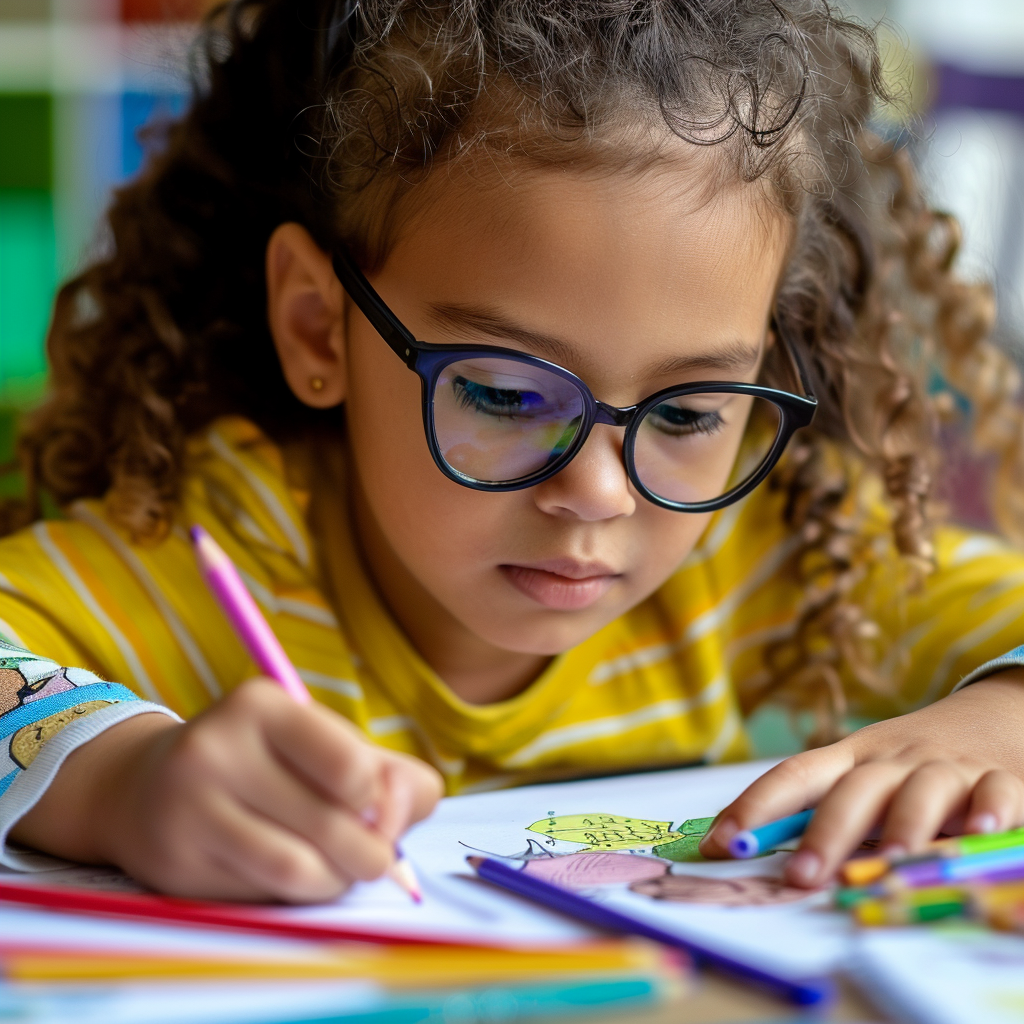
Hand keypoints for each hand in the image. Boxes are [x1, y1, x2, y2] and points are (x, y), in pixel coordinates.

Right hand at [12, 678, 442, 901]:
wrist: (145, 788)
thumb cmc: (265, 763)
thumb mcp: (323, 744)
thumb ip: (389, 774)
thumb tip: (402, 813)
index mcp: (263, 705)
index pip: (352, 767)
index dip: (384, 802)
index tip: (377, 808)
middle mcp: (218, 748)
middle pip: (334, 824)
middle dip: (371, 853)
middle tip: (371, 853)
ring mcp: (191, 807)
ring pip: (300, 870)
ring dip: (336, 881)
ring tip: (336, 869)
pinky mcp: (178, 863)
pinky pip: (264, 894)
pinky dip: (297, 895)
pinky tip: (293, 876)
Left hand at [699, 671, 1023, 886]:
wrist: (991, 718)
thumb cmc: (908, 761)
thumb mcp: (862, 775)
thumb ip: (819, 809)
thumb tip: (742, 847)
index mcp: (849, 758)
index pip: (793, 776)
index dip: (755, 806)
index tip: (719, 843)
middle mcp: (891, 760)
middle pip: (853, 789)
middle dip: (826, 831)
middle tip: (802, 877)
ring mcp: (944, 767)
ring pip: (921, 790)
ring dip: (905, 824)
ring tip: (891, 859)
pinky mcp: (997, 779)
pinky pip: (995, 791)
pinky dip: (989, 809)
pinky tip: (978, 831)